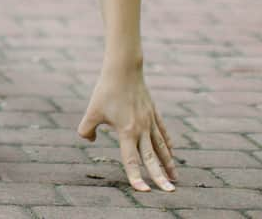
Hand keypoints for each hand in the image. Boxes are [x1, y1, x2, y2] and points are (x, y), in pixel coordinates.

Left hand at [77, 63, 176, 191]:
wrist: (123, 70)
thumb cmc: (106, 91)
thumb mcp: (92, 111)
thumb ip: (86, 129)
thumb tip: (88, 139)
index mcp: (127, 132)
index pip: (131, 160)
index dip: (136, 176)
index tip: (144, 191)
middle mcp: (142, 130)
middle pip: (152, 158)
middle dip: (160, 176)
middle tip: (169, 191)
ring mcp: (150, 122)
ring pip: (162, 147)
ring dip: (168, 163)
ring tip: (175, 178)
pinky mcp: (153, 113)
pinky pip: (163, 132)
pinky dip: (168, 144)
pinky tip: (172, 152)